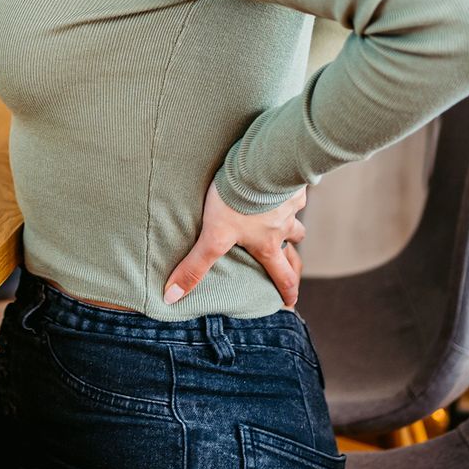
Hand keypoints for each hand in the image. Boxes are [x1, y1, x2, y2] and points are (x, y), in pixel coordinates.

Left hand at [163, 183, 305, 307]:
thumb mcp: (214, 237)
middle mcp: (283, 226)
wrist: (260, 165)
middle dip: (293, 254)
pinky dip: (287, 189)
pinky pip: (293, 188)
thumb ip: (195, 266)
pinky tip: (276, 179)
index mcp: (266, 244)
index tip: (290, 302)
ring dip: (290, 220)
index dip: (288, 292)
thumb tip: (172, 297)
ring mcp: (289, 203)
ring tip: (278, 215)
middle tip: (291, 258)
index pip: (283, 276)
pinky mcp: (290, 180)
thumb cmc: (237, 202)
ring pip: (295, 217)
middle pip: (295, 245)